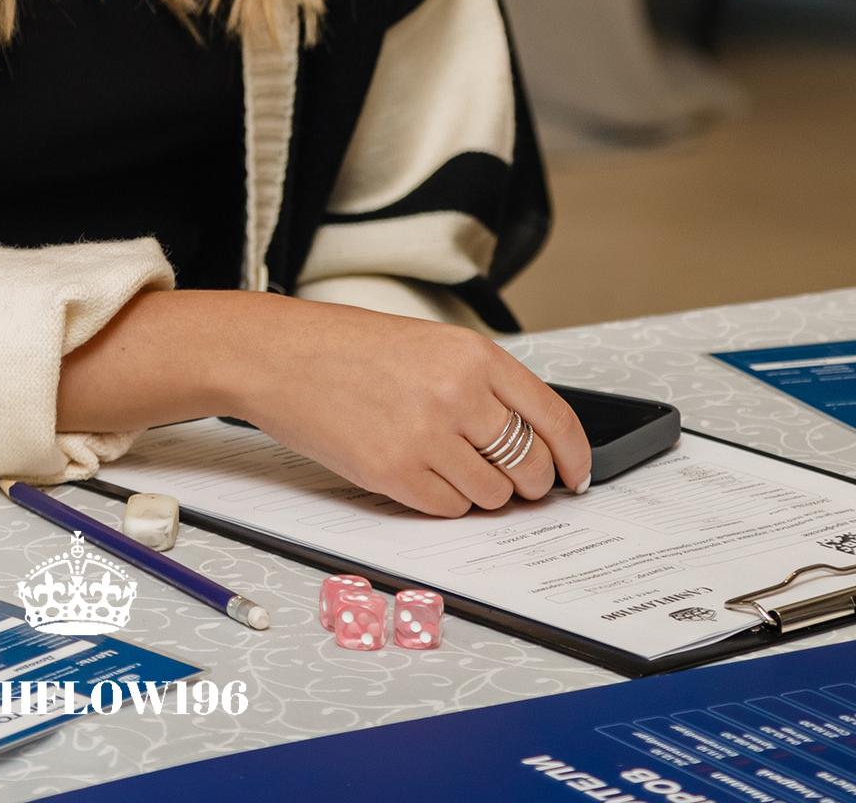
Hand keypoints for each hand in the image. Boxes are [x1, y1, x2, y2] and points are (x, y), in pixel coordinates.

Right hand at [235, 298, 591, 515]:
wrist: (279, 355)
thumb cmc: (348, 348)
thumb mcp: (430, 345)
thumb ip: (483, 386)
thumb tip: (532, 444)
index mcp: (472, 354)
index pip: (553, 418)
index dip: (574, 456)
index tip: (576, 475)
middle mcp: (458, 393)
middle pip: (529, 465)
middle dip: (526, 481)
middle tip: (506, 476)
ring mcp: (427, 436)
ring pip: (492, 495)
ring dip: (479, 491)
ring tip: (442, 461)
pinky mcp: (395, 473)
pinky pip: (449, 509)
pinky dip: (441, 501)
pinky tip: (415, 470)